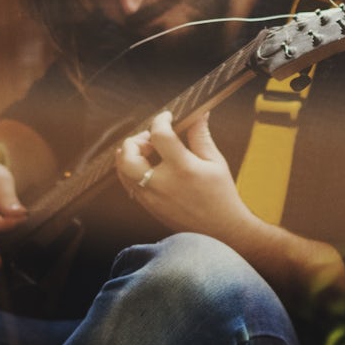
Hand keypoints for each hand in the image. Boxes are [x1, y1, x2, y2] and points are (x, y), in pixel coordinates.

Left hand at [115, 110, 247, 235]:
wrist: (220, 231)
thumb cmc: (221, 196)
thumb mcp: (215, 162)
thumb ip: (201, 136)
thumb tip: (199, 113)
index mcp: (183, 168)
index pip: (159, 135)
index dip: (160, 120)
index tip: (167, 117)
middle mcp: (163, 183)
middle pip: (129, 154)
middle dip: (135, 140)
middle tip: (150, 138)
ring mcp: (152, 197)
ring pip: (123, 170)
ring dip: (129, 155)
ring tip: (147, 151)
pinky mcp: (148, 207)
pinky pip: (129, 184)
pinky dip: (131, 170)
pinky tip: (146, 166)